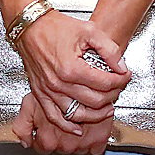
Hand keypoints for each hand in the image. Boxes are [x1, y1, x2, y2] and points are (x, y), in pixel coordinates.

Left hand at [11, 94, 115, 154]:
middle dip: (62, 139)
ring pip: (78, 151)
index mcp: (47, 141)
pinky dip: (94, 142)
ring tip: (76, 123)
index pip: (43, 149)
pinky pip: (96, 151)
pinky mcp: (99, 140)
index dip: (44, 139)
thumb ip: (22, 125)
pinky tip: (88, 129)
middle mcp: (64, 146)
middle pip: (61, 151)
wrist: (82, 83)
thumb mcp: (30, 104)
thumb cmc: (55, 90)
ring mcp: (83, 145)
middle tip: (63, 123)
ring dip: (77, 141)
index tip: (48, 131)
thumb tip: (24, 142)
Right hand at [17, 12, 130, 137]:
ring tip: (107, 108)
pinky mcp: (40, 93)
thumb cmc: (55, 26)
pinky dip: (67, 126)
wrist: (29, 26)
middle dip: (112, 95)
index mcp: (72, 68)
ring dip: (96, 114)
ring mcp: (49, 90)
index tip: (125, 75)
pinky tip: (78, 128)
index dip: (121, 80)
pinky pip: (54, 116)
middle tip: (118, 87)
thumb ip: (109, 49)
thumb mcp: (88, 30)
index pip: (105, 83)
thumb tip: (121, 66)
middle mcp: (59, 83)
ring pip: (78, 114)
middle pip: (95, 101)